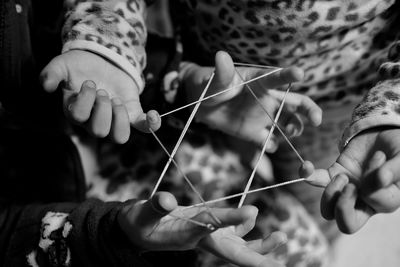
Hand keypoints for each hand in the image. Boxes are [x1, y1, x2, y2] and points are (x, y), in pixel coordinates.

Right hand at [40, 50, 159, 142]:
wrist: (101, 59)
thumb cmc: (79, 66)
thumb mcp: (63, 64)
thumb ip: (52, 73)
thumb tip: (46, 86)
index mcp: (75, 111)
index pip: (78, 117)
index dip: (85, 100)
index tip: (89, 83)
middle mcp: (93, 121)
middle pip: (99, 131)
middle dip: (102, 108)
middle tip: (104, 91)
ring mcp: (114, 120)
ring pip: (119, 137)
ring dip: (120, 119)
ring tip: (117, 100)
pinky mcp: (132, 113)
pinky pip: (143, 127)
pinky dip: (151, 124)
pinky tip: (153, 114)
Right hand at [118, 192, 285, 266]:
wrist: (139, 231)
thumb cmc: (140, 223)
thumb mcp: (143, 214)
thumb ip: (156, 206)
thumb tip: (168, 199)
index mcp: (187, 233)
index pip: (211, 224)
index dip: (230, 218)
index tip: (252, 212)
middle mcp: (203, 240)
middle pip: (235, 253)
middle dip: (259, 258)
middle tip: (283, 262)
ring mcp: (208, 238)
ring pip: (239, 246)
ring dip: (261, 245)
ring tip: (282, 238)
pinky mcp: (209, 232)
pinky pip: (233, 234)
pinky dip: (244, 225)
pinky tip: (251, 216)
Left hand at [181, 51, 321, 147]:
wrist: (199, 105)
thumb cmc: (209, 85)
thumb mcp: (215, 80)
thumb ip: (221, 73)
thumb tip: (221, 55)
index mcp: (259, 82)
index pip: (277, 78)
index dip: (288, 75)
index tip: (300, 74)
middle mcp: (267, 99)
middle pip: (295, 103)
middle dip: (309, 110)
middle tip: (316, 120)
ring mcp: (262, 116)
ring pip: (288, 122)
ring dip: (295, 128)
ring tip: (290, 132)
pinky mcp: (254, 132)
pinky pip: (269, 141)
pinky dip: (273, 145)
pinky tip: (270, 144)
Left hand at [307, 128, 399, 232]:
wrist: (383, 134)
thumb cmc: (399, 149)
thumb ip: (395, 170)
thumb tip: (381, 179)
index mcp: (387, 201)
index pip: (377, 202)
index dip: (374, 180)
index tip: (379, 158)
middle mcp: (364, 202)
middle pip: (346, 224)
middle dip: (343, 209)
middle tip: (350, 186)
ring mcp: (346, 191)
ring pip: (328, 210)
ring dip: (330, 193)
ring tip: (342, 176)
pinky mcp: (332, 176)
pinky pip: (316, 181)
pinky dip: (308, 175)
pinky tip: (306, 166)